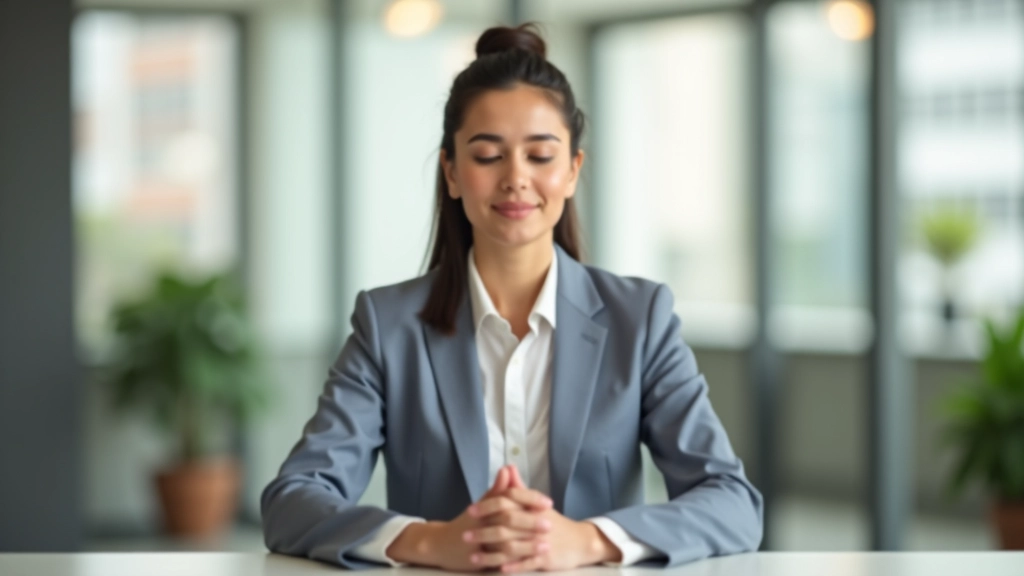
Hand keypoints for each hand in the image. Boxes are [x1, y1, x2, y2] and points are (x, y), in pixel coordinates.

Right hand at [386, 466, 551, 570]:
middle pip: (508, 520)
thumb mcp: (481, 504)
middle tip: (550, 524)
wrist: (441, 544)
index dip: (530, 500)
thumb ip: (497, 489)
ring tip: (545, 546)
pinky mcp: (477, 558)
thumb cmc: (466, 523)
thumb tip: (508, 468)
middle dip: (530, 522)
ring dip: (527, 545)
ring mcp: (479, 542)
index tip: (548, 503)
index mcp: (486, 507)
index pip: (510, 499)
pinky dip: (513, 563)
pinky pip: (497, 562)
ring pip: (505, 543)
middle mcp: (482, 522)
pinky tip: (528, 564)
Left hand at [483, 466, 621, 572]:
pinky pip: (527, 563)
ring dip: (491, 553)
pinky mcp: (546, 558)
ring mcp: (540, 541)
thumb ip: (519, 488)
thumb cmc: (553, 522)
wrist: (580, 541)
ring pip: (512, 546)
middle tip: (464, 536)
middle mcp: (535, 522)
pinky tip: (498, 569)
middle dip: (483, 531)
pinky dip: (513, 566)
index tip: (470, 510)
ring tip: (472, 557)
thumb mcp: (537, 504)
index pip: (507, 501)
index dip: (487, 505)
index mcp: (531, 507)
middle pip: (506, 524)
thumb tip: (507, 467)